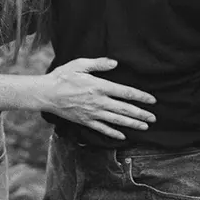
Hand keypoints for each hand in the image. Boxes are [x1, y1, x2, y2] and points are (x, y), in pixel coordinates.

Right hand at [39, 58, 156, 139]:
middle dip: (141, 114)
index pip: (125, 92)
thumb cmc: (62, 76)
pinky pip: (103, 129)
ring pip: (117, 120)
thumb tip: (115, 63)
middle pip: (125, 109)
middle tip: (154, 118)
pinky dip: (114, 133)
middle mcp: (99, 102)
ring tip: (145, 126)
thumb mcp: (79, 64)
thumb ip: (98, 63)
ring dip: (132, 124)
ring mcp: (92, 113)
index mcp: (99, 86)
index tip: (152, 100)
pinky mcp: (85, 121)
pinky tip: (123, 136)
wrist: (46, 94)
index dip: (140, 96)